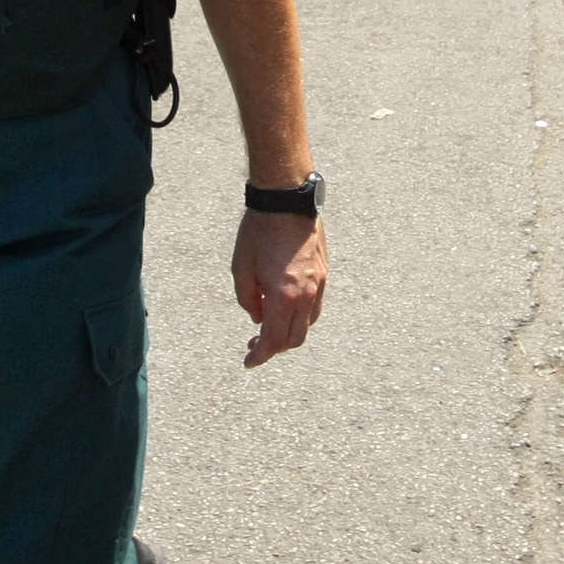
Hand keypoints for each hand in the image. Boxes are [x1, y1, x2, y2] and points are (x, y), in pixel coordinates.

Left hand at [229, 209, 326, 366]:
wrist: (286, 200)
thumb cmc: (258, 232)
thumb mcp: (241, 269)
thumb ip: (248, 300)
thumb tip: (259, 317)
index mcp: (283, 297)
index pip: (274, 340)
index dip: (260, 356)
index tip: (248, 362)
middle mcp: (306, 294)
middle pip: (294, 338)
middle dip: (274, 348)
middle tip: (254, 346)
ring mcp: (318, 283)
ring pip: (308, 323)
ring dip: (289, 333)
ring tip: (269, 327)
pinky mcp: (323, 272)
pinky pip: (314, 305)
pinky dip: (300, 316)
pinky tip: (285, 308)